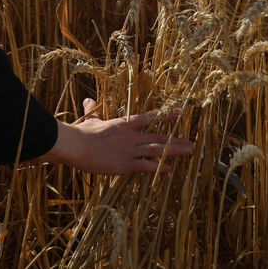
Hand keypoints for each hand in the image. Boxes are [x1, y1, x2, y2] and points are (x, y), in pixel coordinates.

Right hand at [38, 99, 194, 175]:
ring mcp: (130, 151)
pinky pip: (146, 166)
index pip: (149, 118)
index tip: (180, 113)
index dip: (166, 115)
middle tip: (191, 142)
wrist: (76, 145)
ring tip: (188, 152)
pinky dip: (158, 167)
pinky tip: (169, 169)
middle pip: (158, 137)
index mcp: (124, 124)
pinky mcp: (125, 165)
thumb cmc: (82, 132)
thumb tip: (88, 100)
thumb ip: (93, 110)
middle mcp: (131, 137)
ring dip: (174, 151)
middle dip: (176, 140)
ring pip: (157, 150)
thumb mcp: (91, 120)